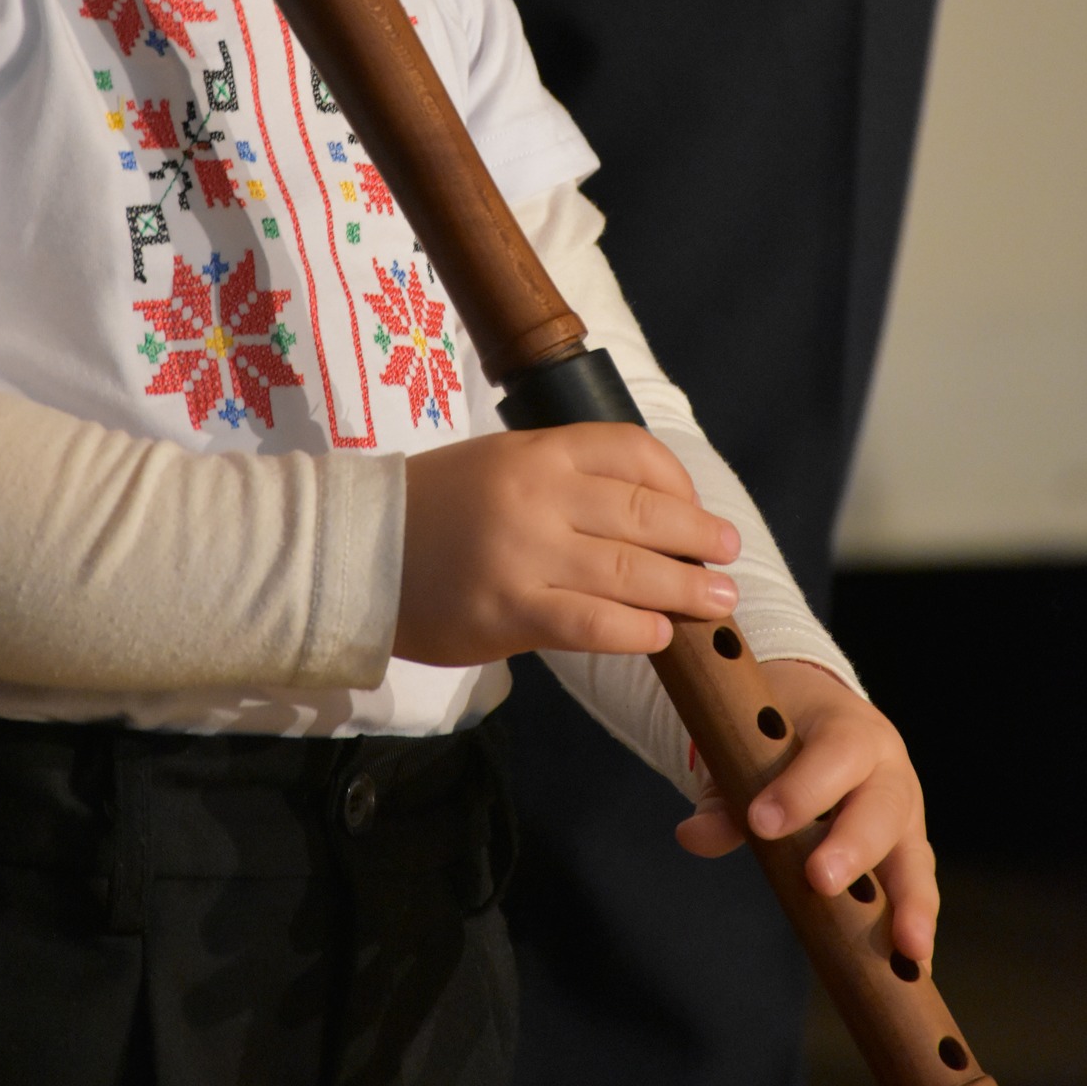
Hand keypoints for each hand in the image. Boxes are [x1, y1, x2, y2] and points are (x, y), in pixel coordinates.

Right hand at [396, 423, 739, 668]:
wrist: (356, 550)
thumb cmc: (436, 508)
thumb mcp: (499, 465)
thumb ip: (564, 480)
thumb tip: (648, 513)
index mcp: (537, 450)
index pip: (632, 451)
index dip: (678, 482)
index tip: (695, 509)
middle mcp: (536, 494)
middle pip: (644, 512)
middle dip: (699, 536)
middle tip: (730, 555)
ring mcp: (524, 554)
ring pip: (629, 570)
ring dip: (686, 588)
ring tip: (719, 602)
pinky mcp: (509, 611)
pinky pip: (593, 624)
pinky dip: (636, 630)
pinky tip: (660, 635)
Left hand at [674, 660, 938, 962]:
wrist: (813, 716)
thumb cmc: (777, 737)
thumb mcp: (746, 750)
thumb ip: (723, 796)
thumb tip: (692, 836)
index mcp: (849, 729)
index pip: (835, 751)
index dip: (803, 787)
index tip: (761, 822)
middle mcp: (887, 771)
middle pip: (882, 805)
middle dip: (853, 846)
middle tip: (819, 879)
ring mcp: (905, 815)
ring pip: (913, 854)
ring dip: (909, 901)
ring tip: (908, 947)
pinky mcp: (908, 854)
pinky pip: (916, 889)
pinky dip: (914, 924)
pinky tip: (915, 967)